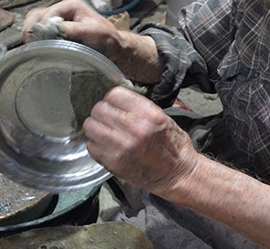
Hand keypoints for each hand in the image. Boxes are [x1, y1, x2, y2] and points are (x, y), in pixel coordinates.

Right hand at [23, 0, 162, 82]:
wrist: (114, 50)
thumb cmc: (106, 40)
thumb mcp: (90, 32)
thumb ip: (70, 30)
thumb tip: (49, 29)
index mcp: (71, 4)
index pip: (48, 13)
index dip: (41, 27)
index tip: (38, 42)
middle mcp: (63, 8)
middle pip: (38, 14)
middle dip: (33, 28)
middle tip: (29, 44)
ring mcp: (59, 18)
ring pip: (36, 21)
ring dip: (33, 33)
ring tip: (31, 46)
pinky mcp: (57, 29)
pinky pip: (40, 30)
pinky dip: (36, 37)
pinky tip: (36, 47)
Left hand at [83, 86, 197, 194]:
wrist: (178, 175)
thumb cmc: (173, 146)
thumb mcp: (162, 117)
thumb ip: (138, 107)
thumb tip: (115, 100)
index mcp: (148, 114)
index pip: (114, 95)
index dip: (112, 99)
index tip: (114, 105)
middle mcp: (134, 129)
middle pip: (99, 109)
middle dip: (102, 112)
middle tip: (108, 119)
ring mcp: (122, 147)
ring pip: (90, 126)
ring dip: (96, 127)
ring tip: (105, 132)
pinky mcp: (113, 163)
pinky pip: (91, 146)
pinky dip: (96, 145)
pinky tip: (106, 146)